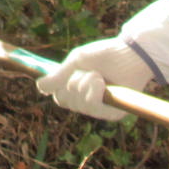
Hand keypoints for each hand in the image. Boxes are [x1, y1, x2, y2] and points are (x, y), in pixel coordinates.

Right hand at [35, 37, 153, 121]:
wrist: (130, 53)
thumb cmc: (104, 55)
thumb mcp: (76, 61)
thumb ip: (58, 75)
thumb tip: (39, 86)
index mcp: (78, 90)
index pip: (58, 96)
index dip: (57, 86)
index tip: (64, 73)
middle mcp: (87, 102)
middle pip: (64, 101)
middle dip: (71, 82)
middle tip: (85, 71)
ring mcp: (99, 109)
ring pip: (77, 104)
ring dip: (84, 84)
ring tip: (97, 75)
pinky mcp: (112, 114)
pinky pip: (92, 106)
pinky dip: (94, 92)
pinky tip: (101, 82)